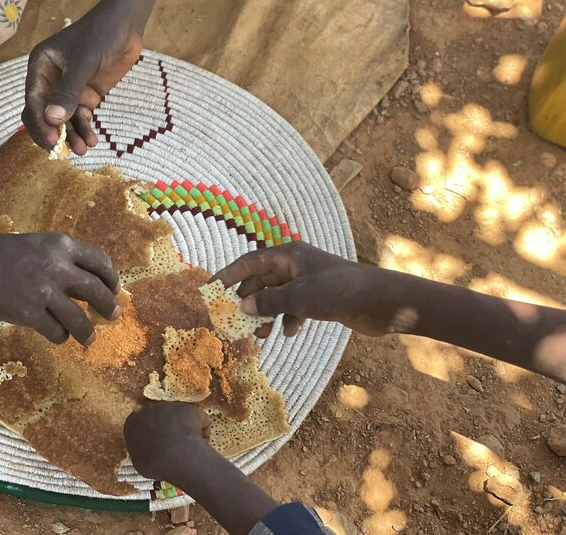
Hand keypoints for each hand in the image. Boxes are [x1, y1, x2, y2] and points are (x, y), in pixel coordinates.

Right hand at [0, 231, 120, 344]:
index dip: (111, 278)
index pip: (101, 262)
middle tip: (113, 316)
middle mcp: (57, 267)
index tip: (113, 289)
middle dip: (109, 307)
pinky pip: (56, 331)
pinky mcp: (28, 313)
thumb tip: (88, 284)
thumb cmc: (1, 253)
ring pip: (80, 319)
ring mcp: (43, 291)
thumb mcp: (39, 245)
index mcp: (62, 245)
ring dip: (88, 332)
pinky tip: (57, 335)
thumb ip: (62, 260)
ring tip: (90, 339)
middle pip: (97, 291)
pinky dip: (60, 336)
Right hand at [22, 3, 142, 154]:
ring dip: (70, 136)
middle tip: (62, 151)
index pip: (33, 101)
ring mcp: (68, 90)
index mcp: (40, 67)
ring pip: (62, 120)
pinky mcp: (85, 96)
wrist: (126, 25)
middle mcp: (49, 80)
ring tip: (82, 150)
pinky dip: (84, 130)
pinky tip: (92, 141)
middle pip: (42, 114)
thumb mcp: (83, 62)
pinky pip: (79, 118)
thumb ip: (68, 92)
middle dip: (52, 133)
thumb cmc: (100, 35)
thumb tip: (53, 120)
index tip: (52, 141)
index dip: (40, 122)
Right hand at [124, 402, 211, 482]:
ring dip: (183, 431)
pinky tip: (199, 446)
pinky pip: (197, 422)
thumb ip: (142, 452)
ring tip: (188, 450)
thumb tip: (150, 453)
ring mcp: (170, 406)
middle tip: (174, 447)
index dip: (150, 435)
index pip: (140, 425)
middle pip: (159, 418)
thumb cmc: (152, 462)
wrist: (173, 455)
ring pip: (178, 419)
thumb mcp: (139, 462)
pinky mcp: (189, 408)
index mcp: (133, 421)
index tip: (157, 447)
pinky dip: (200, 433)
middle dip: (167, 429)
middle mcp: (149, 409)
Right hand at [212, 241, 384, 337]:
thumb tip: (243, 306)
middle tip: (234, 320)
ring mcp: (307, 281)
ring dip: (267, 316)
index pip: (248, 262)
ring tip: (260, 335)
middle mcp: (295, 265)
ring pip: (276, 298)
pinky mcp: (319, 298)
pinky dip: (288, 320)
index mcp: (288, 254)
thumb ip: (268, 302)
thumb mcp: (298, 297)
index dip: (228, 274)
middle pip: (260, 282)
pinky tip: (290, 334)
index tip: (210, 289)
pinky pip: (293, 308)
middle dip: (248, 302)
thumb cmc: (338, 291)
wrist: (380, 302)